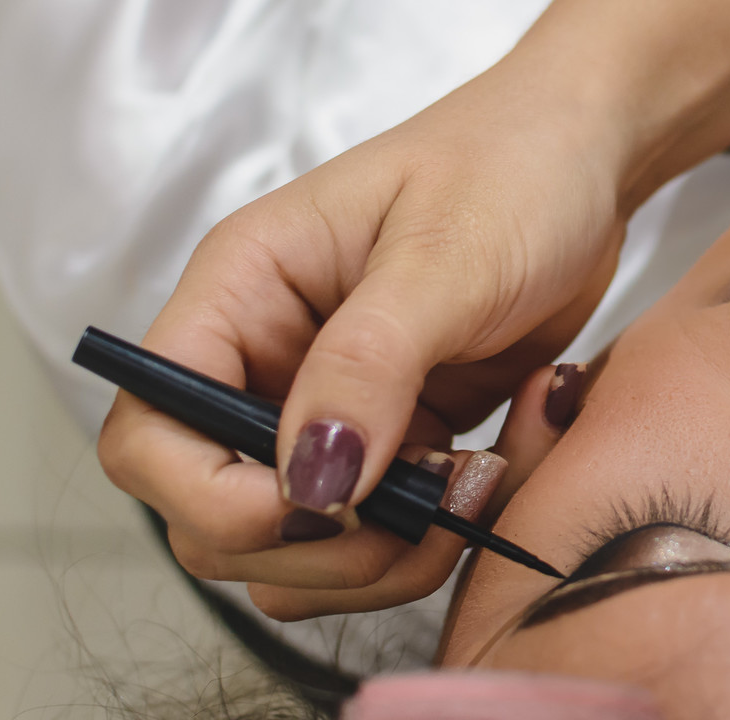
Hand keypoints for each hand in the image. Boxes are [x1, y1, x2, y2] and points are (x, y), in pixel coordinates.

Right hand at [97, 0, 729, 618]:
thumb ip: (367, 365)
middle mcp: (256, 361)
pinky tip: (471, 488)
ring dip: (369, 562)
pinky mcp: (373, 448)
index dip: (207, 493)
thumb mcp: (443, 254)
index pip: (148, 428)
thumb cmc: (508, 168)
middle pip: (204, 515)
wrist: (581, 169)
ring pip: (281, 550)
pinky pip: (358, 545)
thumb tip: (312, 481)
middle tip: (417, 511)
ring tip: (462, 494)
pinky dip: (412, 552)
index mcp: (237, 292)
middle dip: (308, 543)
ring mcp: (310, 414)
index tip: (319, 502)